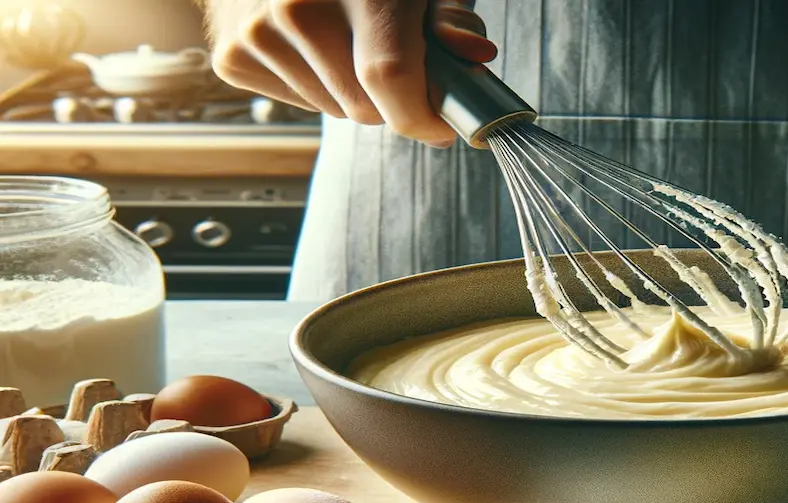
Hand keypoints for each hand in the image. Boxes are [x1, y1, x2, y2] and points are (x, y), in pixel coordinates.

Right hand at [203, 0, 496, 143]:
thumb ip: (450, 17)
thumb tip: (474, 55)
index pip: (390, 78)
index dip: (423, 115)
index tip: (442, 126)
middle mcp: (300, 7)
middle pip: (366, 108)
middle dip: (392, 102)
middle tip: (393, 64)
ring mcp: (259, 32)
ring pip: (335, 111)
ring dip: (352, 94)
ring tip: (344, 43)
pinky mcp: (233, 55)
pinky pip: (298, 105)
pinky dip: (314, 88)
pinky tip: (308, 47)